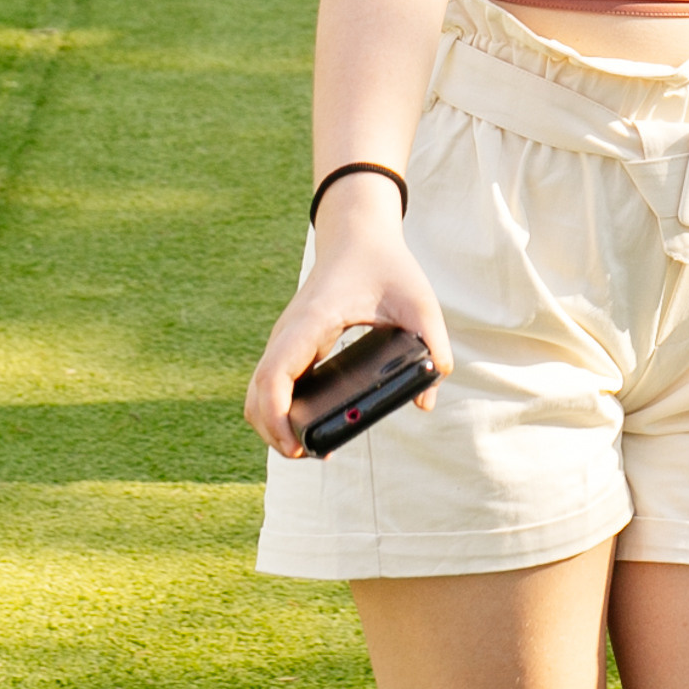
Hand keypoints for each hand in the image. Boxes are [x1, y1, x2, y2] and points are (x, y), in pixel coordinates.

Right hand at [245, 198, 452, 460]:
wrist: (358, 233)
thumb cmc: (386, 264)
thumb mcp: (419, 302)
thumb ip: (432, 345)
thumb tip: (428, 398)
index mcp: (312, 321)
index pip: (275, 376)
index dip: (278, 417)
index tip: (299, 447)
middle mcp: (289, 332)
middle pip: (256, 394)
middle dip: (273, 432)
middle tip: (309, 455)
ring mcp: (286, 338)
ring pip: (257, 391)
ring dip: (272, 424)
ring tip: (306, 448)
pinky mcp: (292, 343)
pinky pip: (271, 383)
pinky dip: (277, 409)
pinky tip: (305, 427)